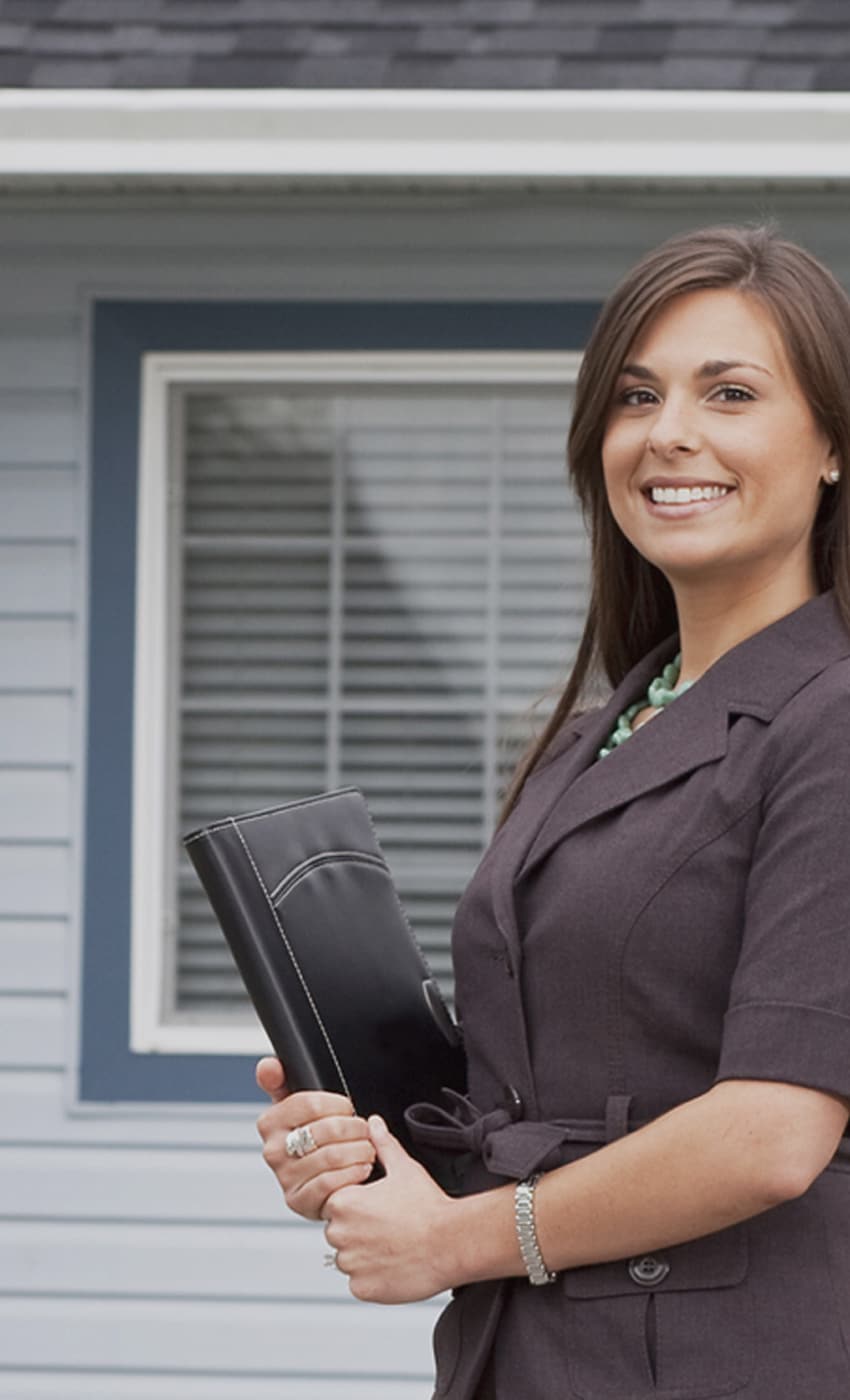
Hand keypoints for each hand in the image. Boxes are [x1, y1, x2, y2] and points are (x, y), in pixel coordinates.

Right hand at [255, 1058, 375, 1220]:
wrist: (321, 1181)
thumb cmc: (314, 1137)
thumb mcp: (298, 1107)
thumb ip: (282, 1080)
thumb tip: (268, 1065)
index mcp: (270, 1122)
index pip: (309, 1102)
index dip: (338, 1104)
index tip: (348, 1108)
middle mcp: (273, 1150)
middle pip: (325, 1130)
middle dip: (355, 1128)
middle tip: (364, 1130)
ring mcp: (285, 1178)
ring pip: (332, 1157)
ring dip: (360, 1151)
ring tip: (367, 1149)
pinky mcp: (300, 1201)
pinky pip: (332, 1184)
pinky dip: (354, 1173)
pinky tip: (361, 1168)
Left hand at [323, 1114, 457, 1303]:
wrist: (451, 1242)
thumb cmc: (429, 1206)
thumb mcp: (404, 1168)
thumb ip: (382, 1144)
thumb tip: (373, 1124)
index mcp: (343, 1201)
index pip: (333, 1204)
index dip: (356, 1205)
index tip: (376, 1208)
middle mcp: (339, 1233)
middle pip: (338, 1232)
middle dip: (357, 1230)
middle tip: (388, 1226)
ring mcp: (350, 1263)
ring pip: (348, 1258)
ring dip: (364, 1255)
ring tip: (393, 1245)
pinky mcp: (362, 1288)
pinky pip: (359, 1282)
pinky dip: (372, 1277)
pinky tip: (394, 1263)